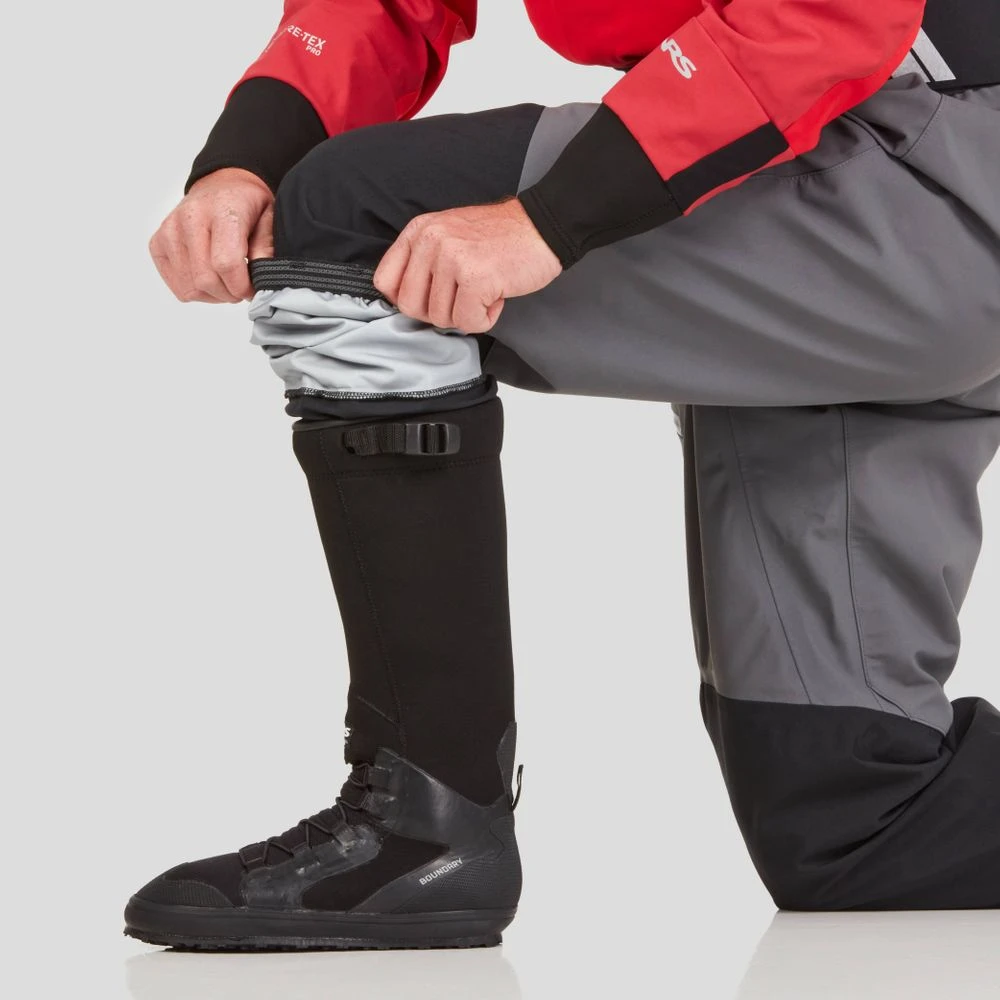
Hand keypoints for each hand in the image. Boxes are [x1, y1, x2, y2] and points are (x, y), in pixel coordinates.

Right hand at [149, 168, 273, 302]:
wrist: (221, 186)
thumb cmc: (246, 205)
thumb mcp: (269, 219)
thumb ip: (266, 249)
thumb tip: (261, 279)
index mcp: (221, 210)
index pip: (225, 263)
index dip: (241, 286)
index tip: (252, 289)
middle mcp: (190, 218)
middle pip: (205, 279)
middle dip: (229, 294)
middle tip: (240, 287)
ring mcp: (169, 231)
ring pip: (190, 288)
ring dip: (213, 295)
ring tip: (226, 281)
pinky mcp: (157, 243)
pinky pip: (178, 287)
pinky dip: (197, 291)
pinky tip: (209, 277)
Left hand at [373, 198, 561, 333]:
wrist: (542, 227)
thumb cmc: (500, 238)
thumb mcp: (449, 234)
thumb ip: (423, 261)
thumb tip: (407, 300)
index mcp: (419, 230)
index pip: (385, 281)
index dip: (409, 299)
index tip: (431, 297)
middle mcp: (431, 241)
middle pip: (410, 306)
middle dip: (439, 312)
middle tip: (463, 298)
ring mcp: (452, 258)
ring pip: (441, 318)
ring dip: (467, 314)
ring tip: (485, 290)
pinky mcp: (475, 278)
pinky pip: (468, 322)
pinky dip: (485, 319)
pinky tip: (496, 296)